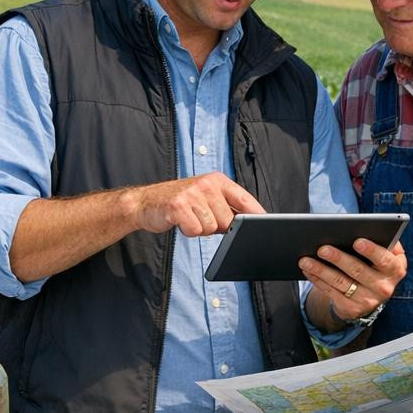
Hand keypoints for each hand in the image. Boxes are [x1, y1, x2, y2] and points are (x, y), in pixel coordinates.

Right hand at [126, 173, 263, 236]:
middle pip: (228, 220)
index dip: (257, 214)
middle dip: (217, 226)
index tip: (266, 225)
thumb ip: (227, 208)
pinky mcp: (178, 206)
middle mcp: (206, 184)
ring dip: (201, 229)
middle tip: (201, 217)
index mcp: (217, 180)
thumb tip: (250, 223)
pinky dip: (188, 231)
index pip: (245, 199)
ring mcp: (192, 194)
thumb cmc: (181, 203)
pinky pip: (195, 230)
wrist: (145, 202)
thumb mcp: (206, 198)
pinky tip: (181, 221)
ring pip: (212, 227)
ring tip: (189, 218)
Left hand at [299, 238, 406, 324]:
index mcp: (395, 269)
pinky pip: (331, 292)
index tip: (357, 241)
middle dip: (338, 258)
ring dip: (321, 270)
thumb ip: (382, 242)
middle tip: (322, 248)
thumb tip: (364, 228)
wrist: (370, 295)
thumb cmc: (375, 264)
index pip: (385, 259)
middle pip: (358, 270)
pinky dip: (317, 280)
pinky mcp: (352, 309)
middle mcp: (384, 287)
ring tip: (305, 260)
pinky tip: (308, 270)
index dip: (372, 251)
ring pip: (341, 282)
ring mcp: (368, 300)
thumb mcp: (385, 255)